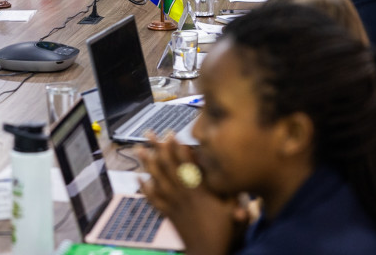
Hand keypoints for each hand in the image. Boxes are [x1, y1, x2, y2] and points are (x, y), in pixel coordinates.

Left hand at [137, 134, 247, 254]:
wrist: (206, 252)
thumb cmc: (222, 231)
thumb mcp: (232, 211)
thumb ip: (234, 195)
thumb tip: (236, 181)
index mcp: (199, 191)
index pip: (186, 164)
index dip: (177, 148)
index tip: (170, 134)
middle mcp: (183, 194)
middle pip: (167, 167)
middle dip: (158, 148)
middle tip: (149, 134)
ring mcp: (173, 203)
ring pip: (157, 179)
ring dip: (147, 163)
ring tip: (139, 149)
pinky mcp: (168, 213)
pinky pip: (153, 199)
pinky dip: (145, 188)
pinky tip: (139, 178)